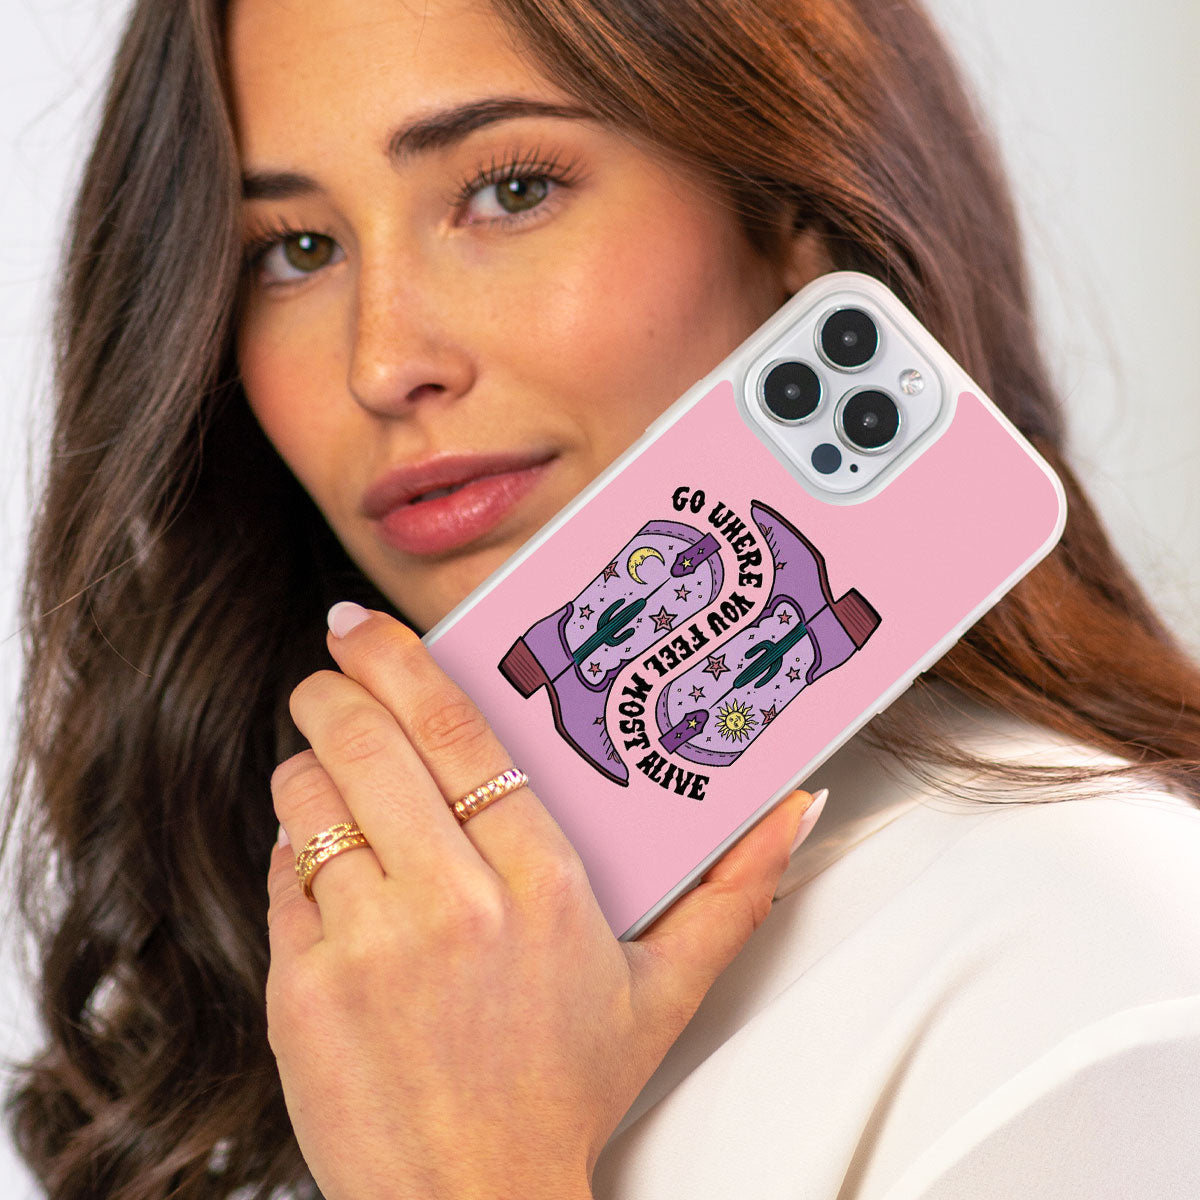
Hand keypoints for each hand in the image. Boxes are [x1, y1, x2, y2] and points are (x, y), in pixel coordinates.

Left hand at [266, 605, 822, 1199]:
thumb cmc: (566, 1089)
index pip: (461, 735)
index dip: (403, 664)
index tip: (367, 629)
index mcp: (544, 887)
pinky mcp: (301, 988)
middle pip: (370, 744)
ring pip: (308, 799)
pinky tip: (323, 860)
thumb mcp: (664, 991)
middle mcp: (453, 906)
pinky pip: (279, 874)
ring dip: (308, 764)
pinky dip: (291, 848)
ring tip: (326, 764)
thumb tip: (795, 810)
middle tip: (329, 669)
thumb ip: (736, 892)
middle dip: (334, 688)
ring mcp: (368, 946)